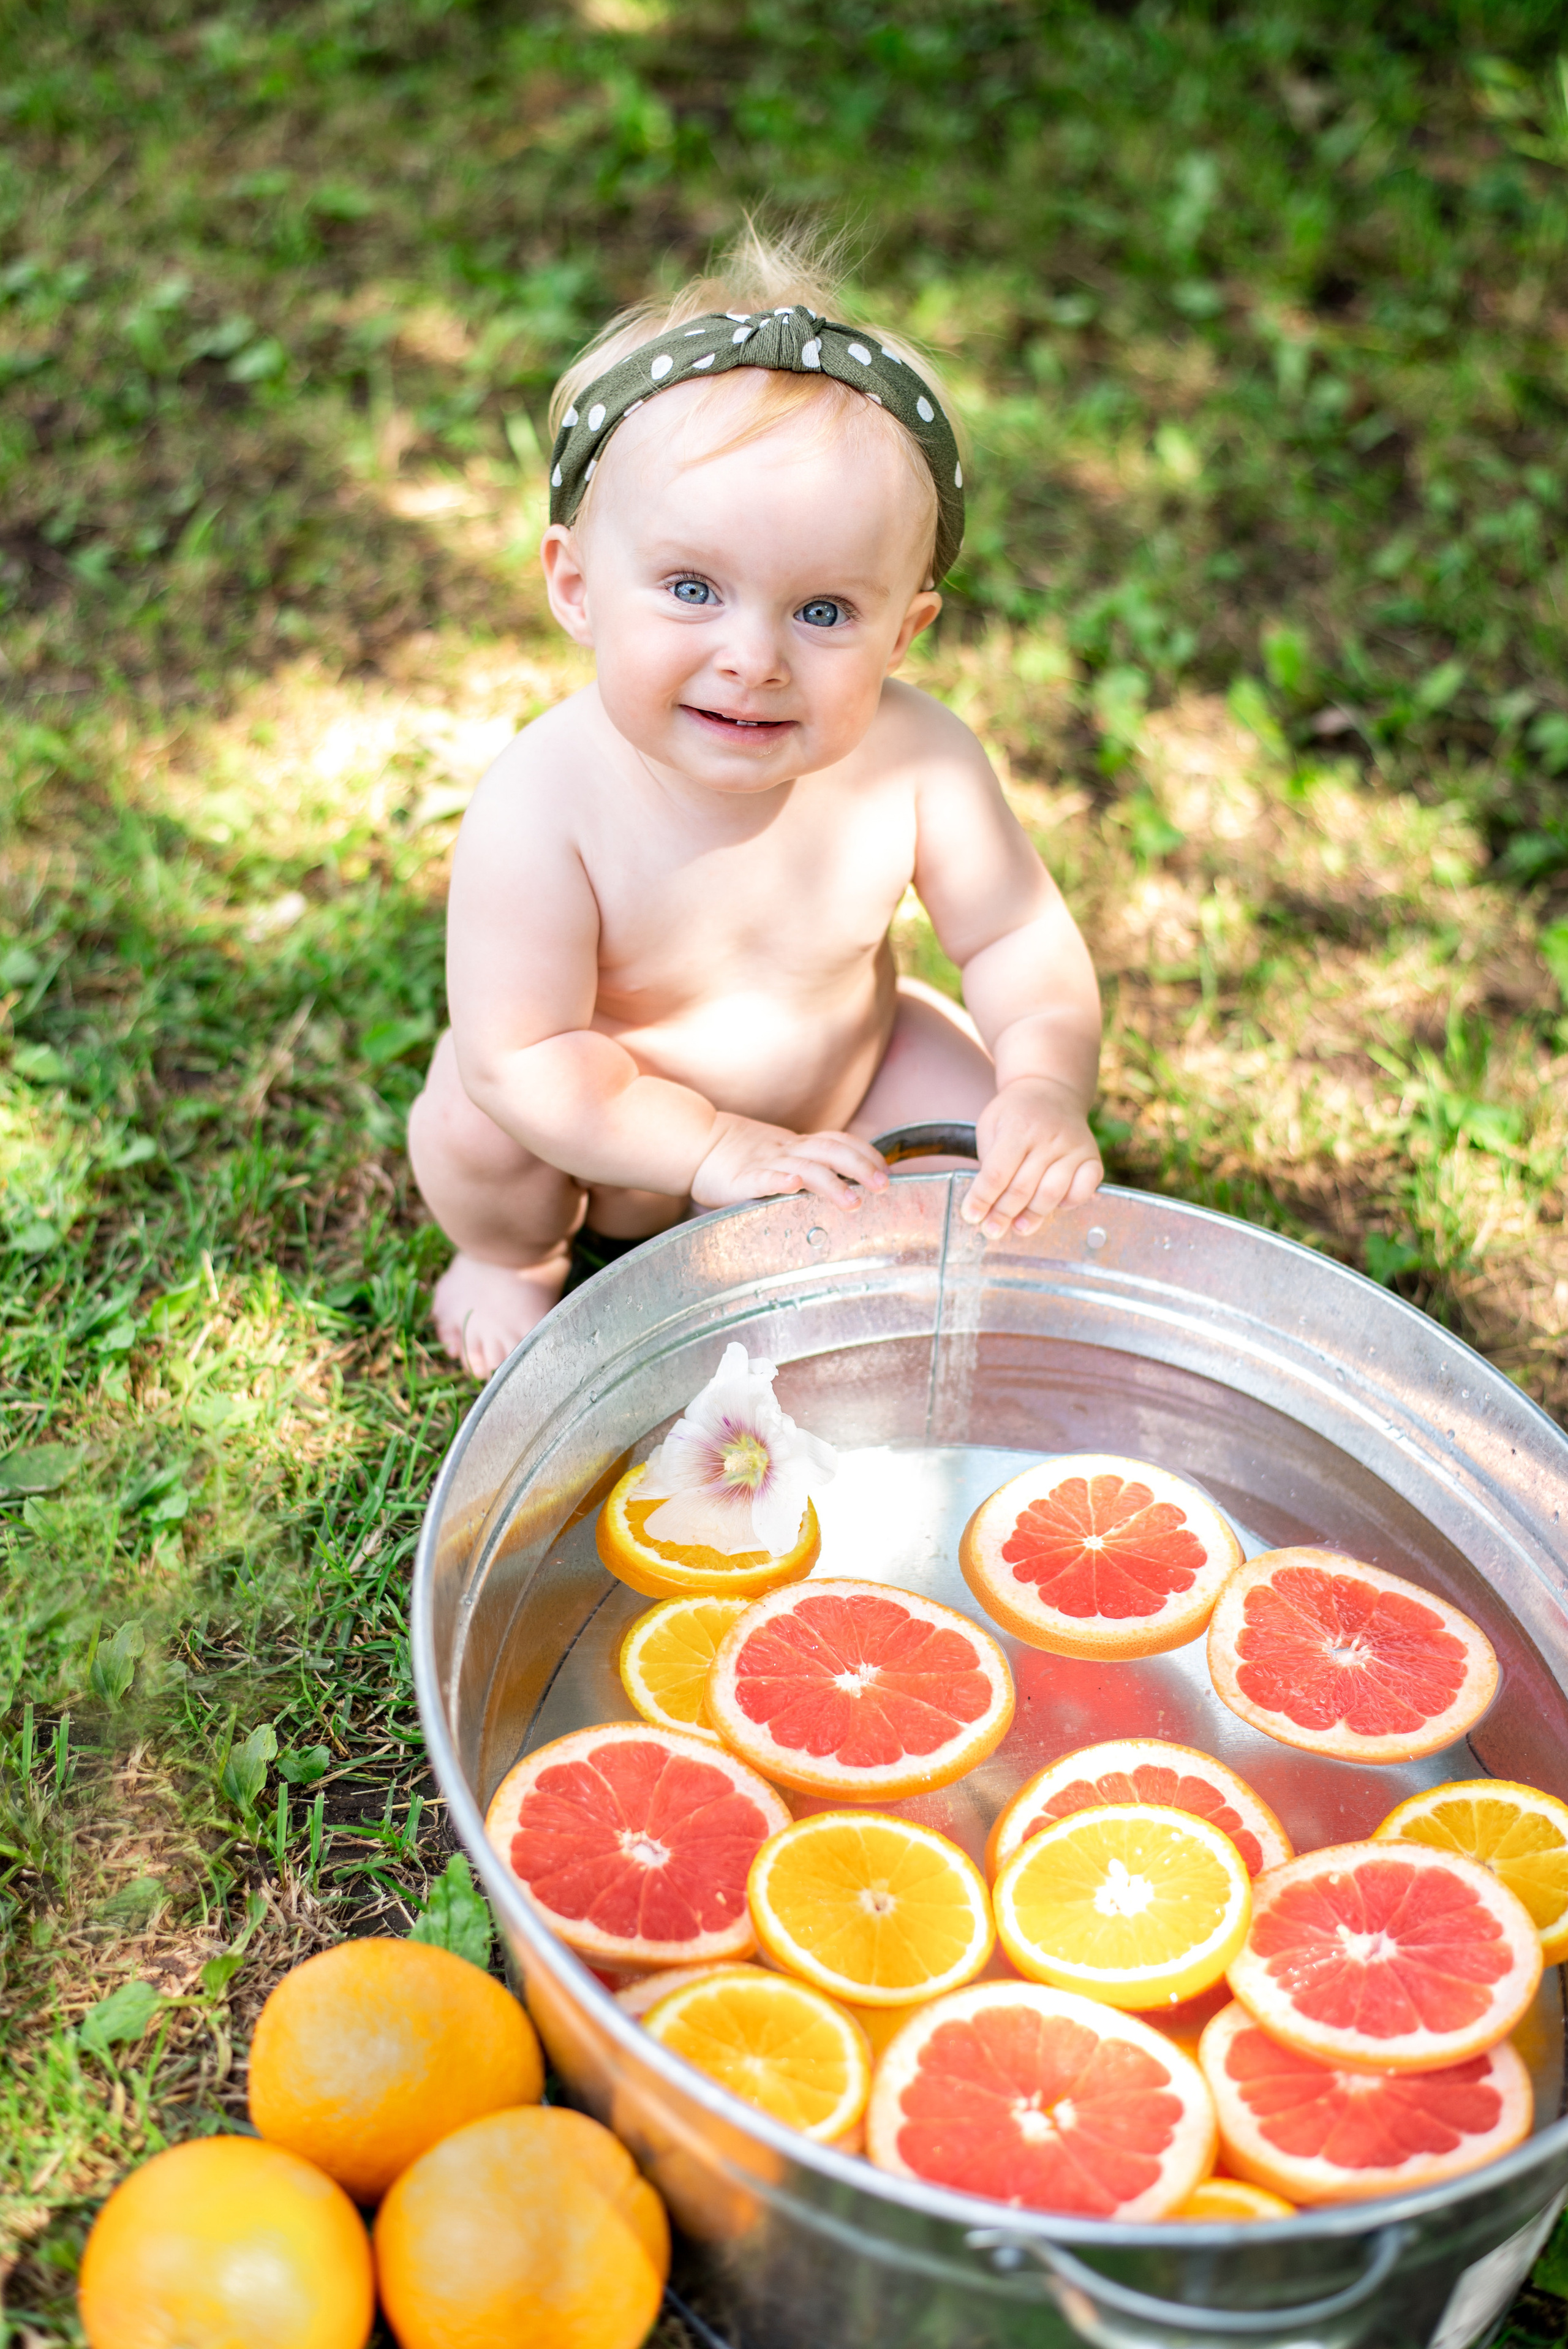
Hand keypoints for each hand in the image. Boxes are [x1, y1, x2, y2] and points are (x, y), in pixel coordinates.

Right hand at [690, 1115, 889, 1210]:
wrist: (694, 1143)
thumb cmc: (737, 1157)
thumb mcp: (778, 1154)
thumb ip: (805, 1163)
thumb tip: (843, 1180)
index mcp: (796, 1145)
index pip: (839, 1141)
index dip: (866, 1153)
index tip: (887, 1169)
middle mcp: (786, 1150)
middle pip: (832, 1152)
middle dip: (862, 1168)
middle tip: (884, 1187)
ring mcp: (765, 1163)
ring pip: (806, 1168)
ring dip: (832, 1184)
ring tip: (853, 1202)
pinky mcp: (741, 1179)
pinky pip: (764, 1178)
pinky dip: (781, 1180)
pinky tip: (794, 1186)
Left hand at [963, 1076, 1102, 1238]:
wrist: (1052, 1090)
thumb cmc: (1015, 1113)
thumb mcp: (990, 1125)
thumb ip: (989, 1160)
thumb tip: (985, 1202)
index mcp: (1018, 1126)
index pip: (997, 1173)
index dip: (982, 1199)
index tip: (971, 1217)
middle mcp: (1049, 1137)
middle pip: (1022, 1188)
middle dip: (1002, 1214)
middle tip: (991, 1230)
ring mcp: (1073, 1147)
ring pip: (1052, 1193)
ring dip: (1032, 1216)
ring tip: (1018, 1227)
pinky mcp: (1092, 1156)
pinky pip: (1083, 1189)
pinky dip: (1069, 1203)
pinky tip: (1054, 1206)